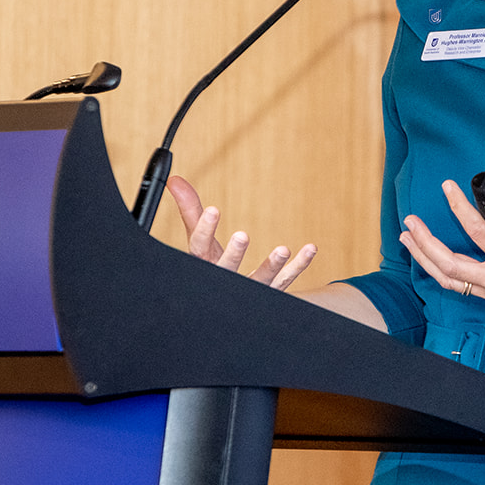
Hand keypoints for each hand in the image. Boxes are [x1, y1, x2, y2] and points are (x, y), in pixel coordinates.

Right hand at [167, 175, 316, 290]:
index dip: (205, 230)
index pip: (200, 248)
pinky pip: (287, 281)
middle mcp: (225, 281)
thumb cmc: (210, 265)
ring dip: (272, 266)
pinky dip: (299, 266)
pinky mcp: (271, 292)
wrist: (226, 305)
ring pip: (261, 281)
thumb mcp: (199, 240)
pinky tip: (310, 249)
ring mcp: (249, 290)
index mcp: (204, 266)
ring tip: (283, 249)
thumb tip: (175, 180)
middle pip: (228, 270)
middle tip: (242, 236)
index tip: (213, 210)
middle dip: (234, 255)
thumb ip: (190, 210)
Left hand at [400, 179, 484, 331]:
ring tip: (409, 239)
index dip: (458, 207)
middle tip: (410, 222)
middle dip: (425, 242)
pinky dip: (441, 272)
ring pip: (448, 280)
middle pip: (449, 264)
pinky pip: (460, 287)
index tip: (448, 188)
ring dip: (424, 259)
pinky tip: (431, 259)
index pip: (477, 231)